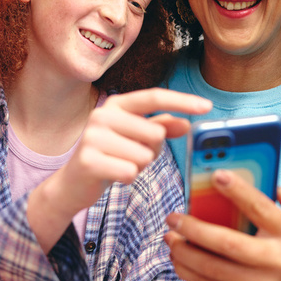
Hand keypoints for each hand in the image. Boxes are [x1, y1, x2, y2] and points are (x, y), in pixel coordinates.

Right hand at [28, 88, 211, 250]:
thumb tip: (186, 124)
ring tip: (120, 165)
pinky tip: (113, 176)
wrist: (73, 183)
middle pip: (154, 133)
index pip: (154, 97)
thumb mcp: (137, 139)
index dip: (182, 101)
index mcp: (116, 104)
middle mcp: (102, 114)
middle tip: (132, 156)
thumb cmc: (109, 156)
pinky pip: (130, 172)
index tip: (208, 106)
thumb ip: (161, 127)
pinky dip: (127, 178)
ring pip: (144, 155)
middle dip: (152, 151)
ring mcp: (92, 137)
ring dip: (139, 166)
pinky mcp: (88, 160)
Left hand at [165, 170, 280, 280]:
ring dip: (185, 252)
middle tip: (173, 217)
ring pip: (213, 269)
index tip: (217, 175)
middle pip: (229, 244)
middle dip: (196, 230)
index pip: (262, 209)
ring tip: (169, 236)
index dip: (239, 192)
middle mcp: (275, 260)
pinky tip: (175, 256)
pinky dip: (188, 271)